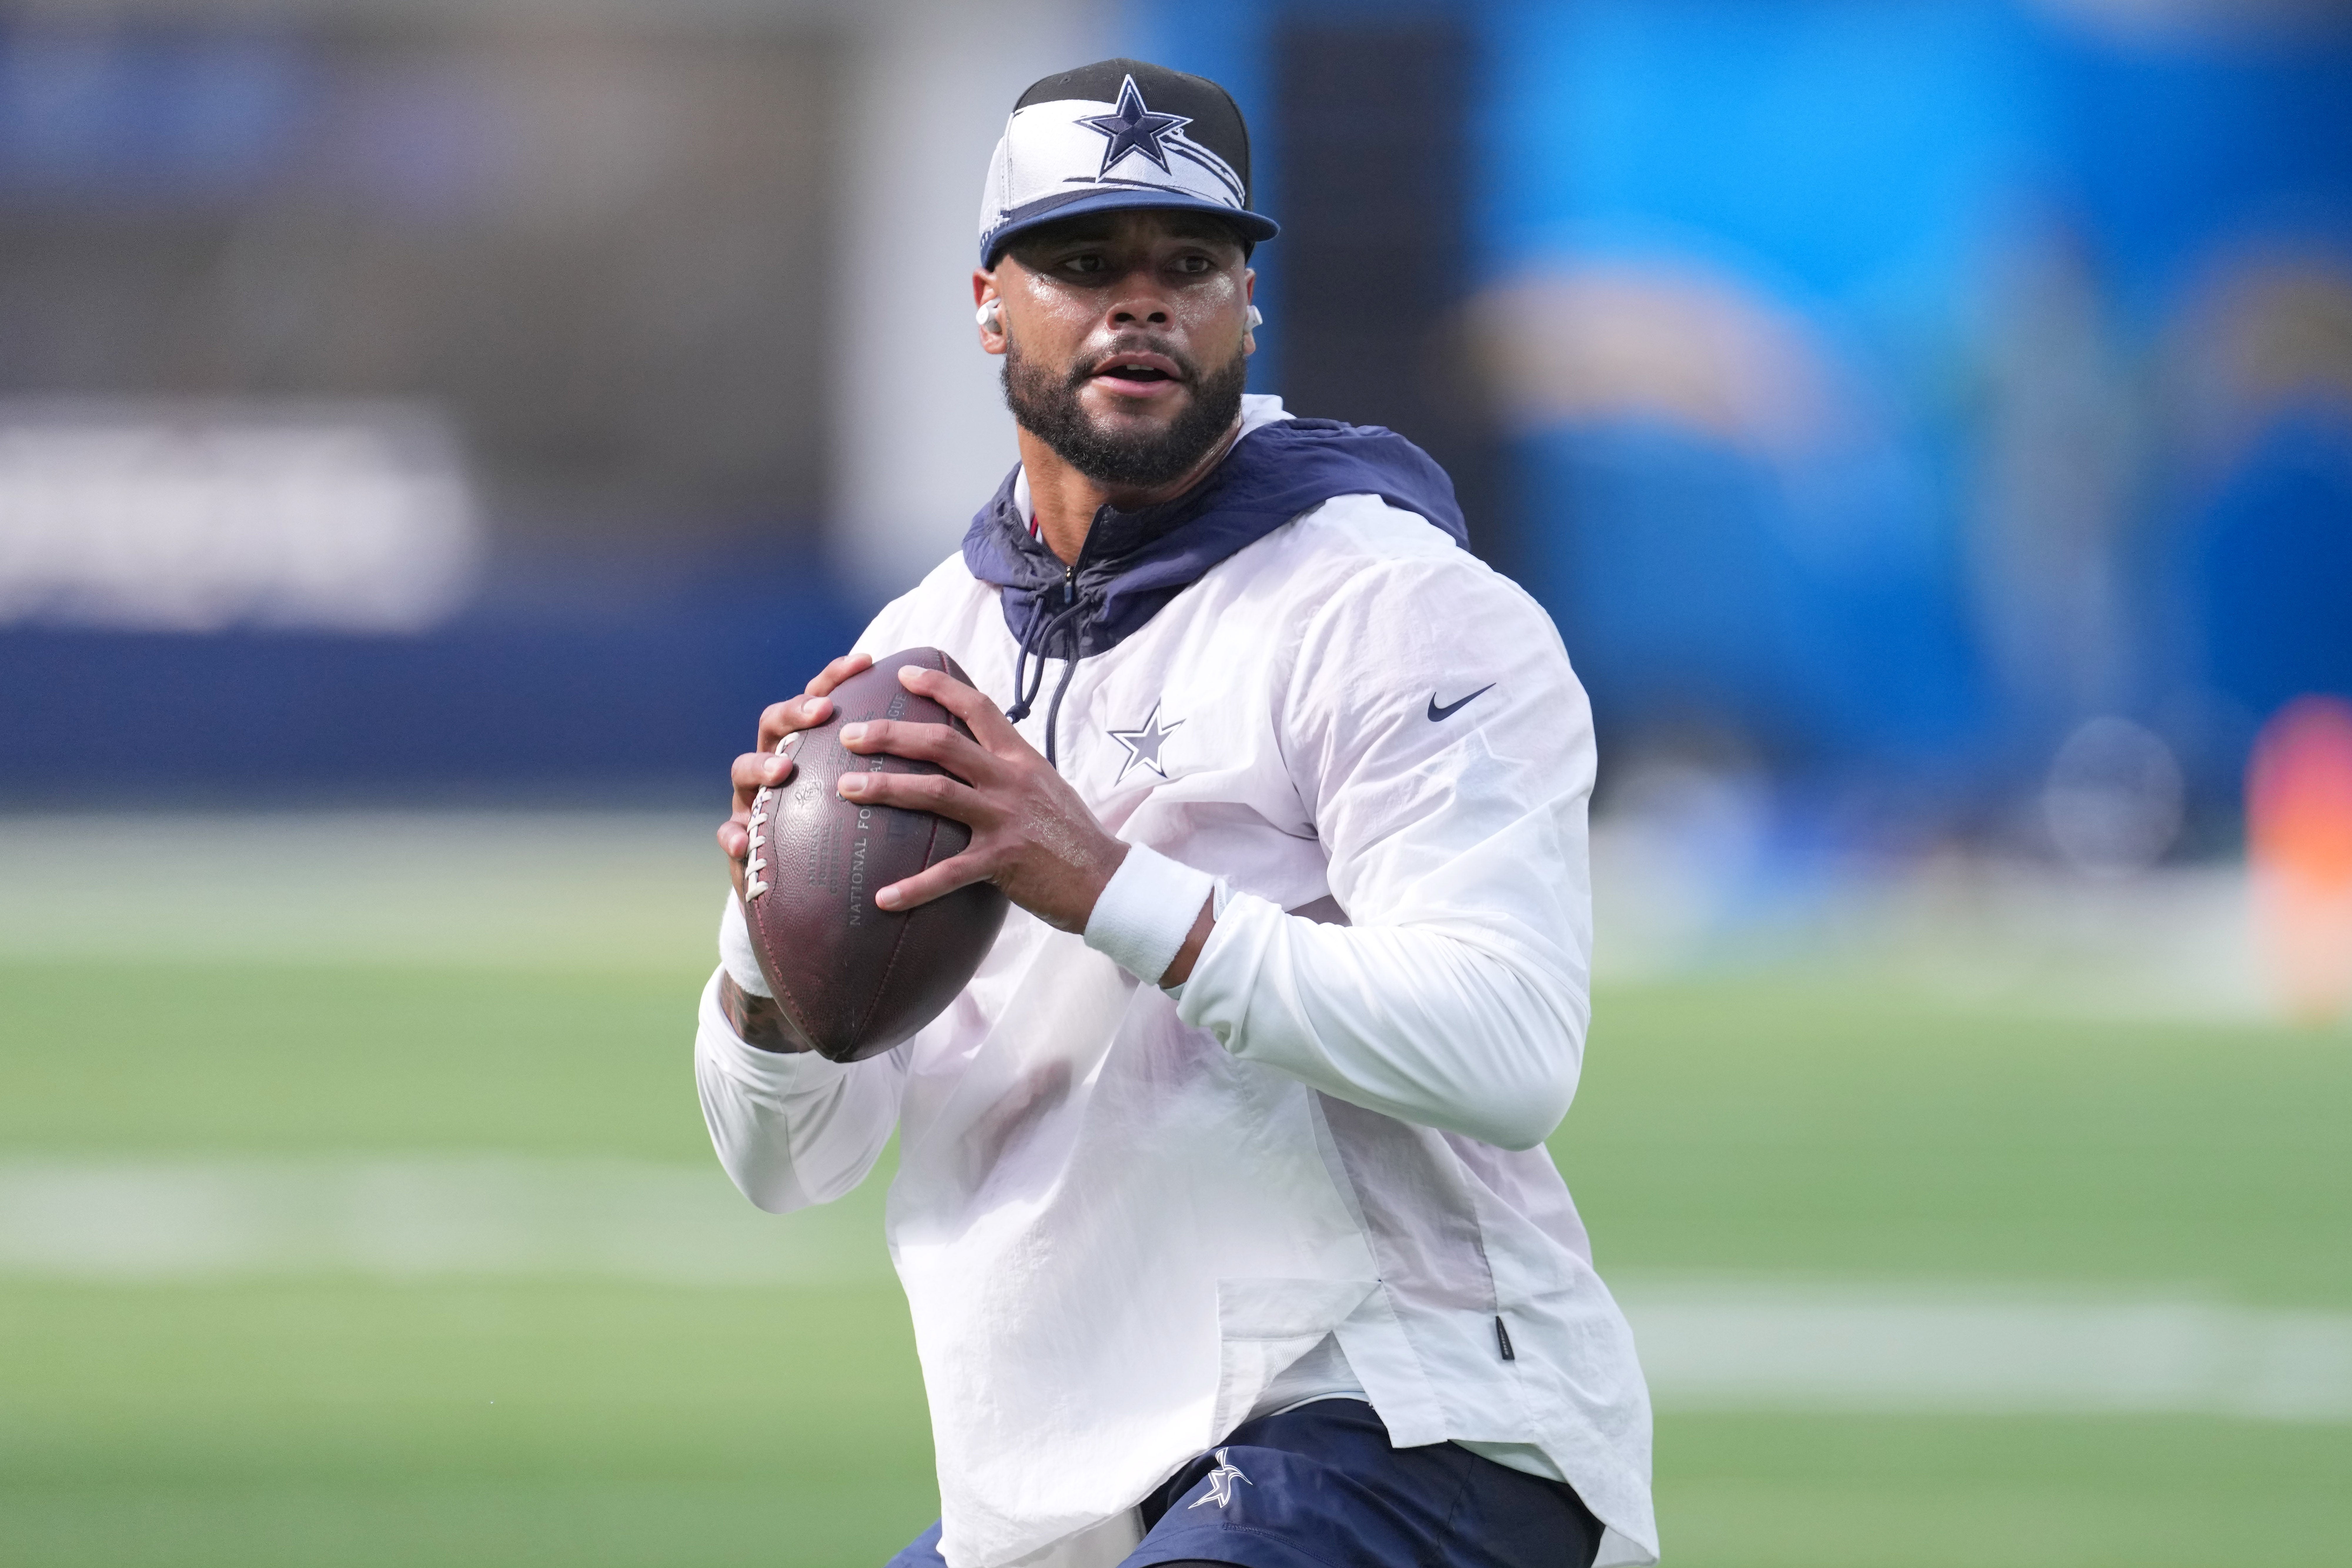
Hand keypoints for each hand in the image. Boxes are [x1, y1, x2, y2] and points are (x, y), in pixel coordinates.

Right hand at [718, 652, 874, 898]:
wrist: (810, 893)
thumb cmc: (846, 836)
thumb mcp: (872, 800)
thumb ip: (891, 770)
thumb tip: (948, 736)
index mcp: (808, 746)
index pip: (818, 699)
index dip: (837, 677)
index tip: (865, 662)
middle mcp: (774, 765)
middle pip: (773, 724)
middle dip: (794, 712)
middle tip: (822, 712)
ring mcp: (753, 800)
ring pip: (743, 769)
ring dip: (760, 765)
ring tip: (781, 770)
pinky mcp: (741, 840)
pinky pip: (730, 835)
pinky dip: (733, 835)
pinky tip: (742, 842)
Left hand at [835, 662, 1128, 932]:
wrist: (1109, 881)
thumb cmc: (1072, 837)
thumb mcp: (1044, 788)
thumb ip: (1009, 771)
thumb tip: (972, 761)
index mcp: (1020, 759)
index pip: (978, 708)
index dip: (940, 686)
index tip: (904, 673)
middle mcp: (1011, 780)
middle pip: (941, 743)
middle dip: (890, 734)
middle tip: (849, 734)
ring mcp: (1007, 819)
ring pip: (936, 793)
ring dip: (885, 788)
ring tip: (845, 789)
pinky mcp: (1004, 861)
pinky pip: (949, 873)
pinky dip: (914, 887)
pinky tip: (882, 900)